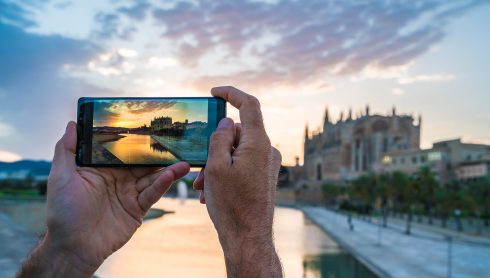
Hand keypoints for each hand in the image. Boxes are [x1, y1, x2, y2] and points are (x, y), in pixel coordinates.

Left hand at [17, 122, 189, 276]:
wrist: (73, 246)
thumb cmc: (62, 212)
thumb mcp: (61, 176)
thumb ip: (67, 149)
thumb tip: (73, 123)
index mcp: (102, 169)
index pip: (123, 151)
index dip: (136, 141)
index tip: (151, 128)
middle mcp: (118, 179)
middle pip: (142, 163)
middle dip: (158, 154)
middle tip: (176, 143)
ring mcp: (129, 194)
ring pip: (152, 178)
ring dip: (168, 170)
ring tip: (184, 162)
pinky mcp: (136, 209)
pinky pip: (151, 194)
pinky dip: (162, 185)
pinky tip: (170, 176)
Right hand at [193, 86, 282, 276]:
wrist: (248, 238)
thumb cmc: (231, 204)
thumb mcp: (215, 167)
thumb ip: (220, 139)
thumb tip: (228, 123)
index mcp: (258, 143)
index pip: (249, 105)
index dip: (232, 93)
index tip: (215, 92)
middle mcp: (267, 151)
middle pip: (238, 133)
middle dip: (215, 147)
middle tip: (199, 171)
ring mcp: (268, 165)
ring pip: (238, 152)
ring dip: (218, 164)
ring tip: (203, 188)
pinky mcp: (265, 177)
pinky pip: (244, 165)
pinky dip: (227, 172)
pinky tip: (214, 192)